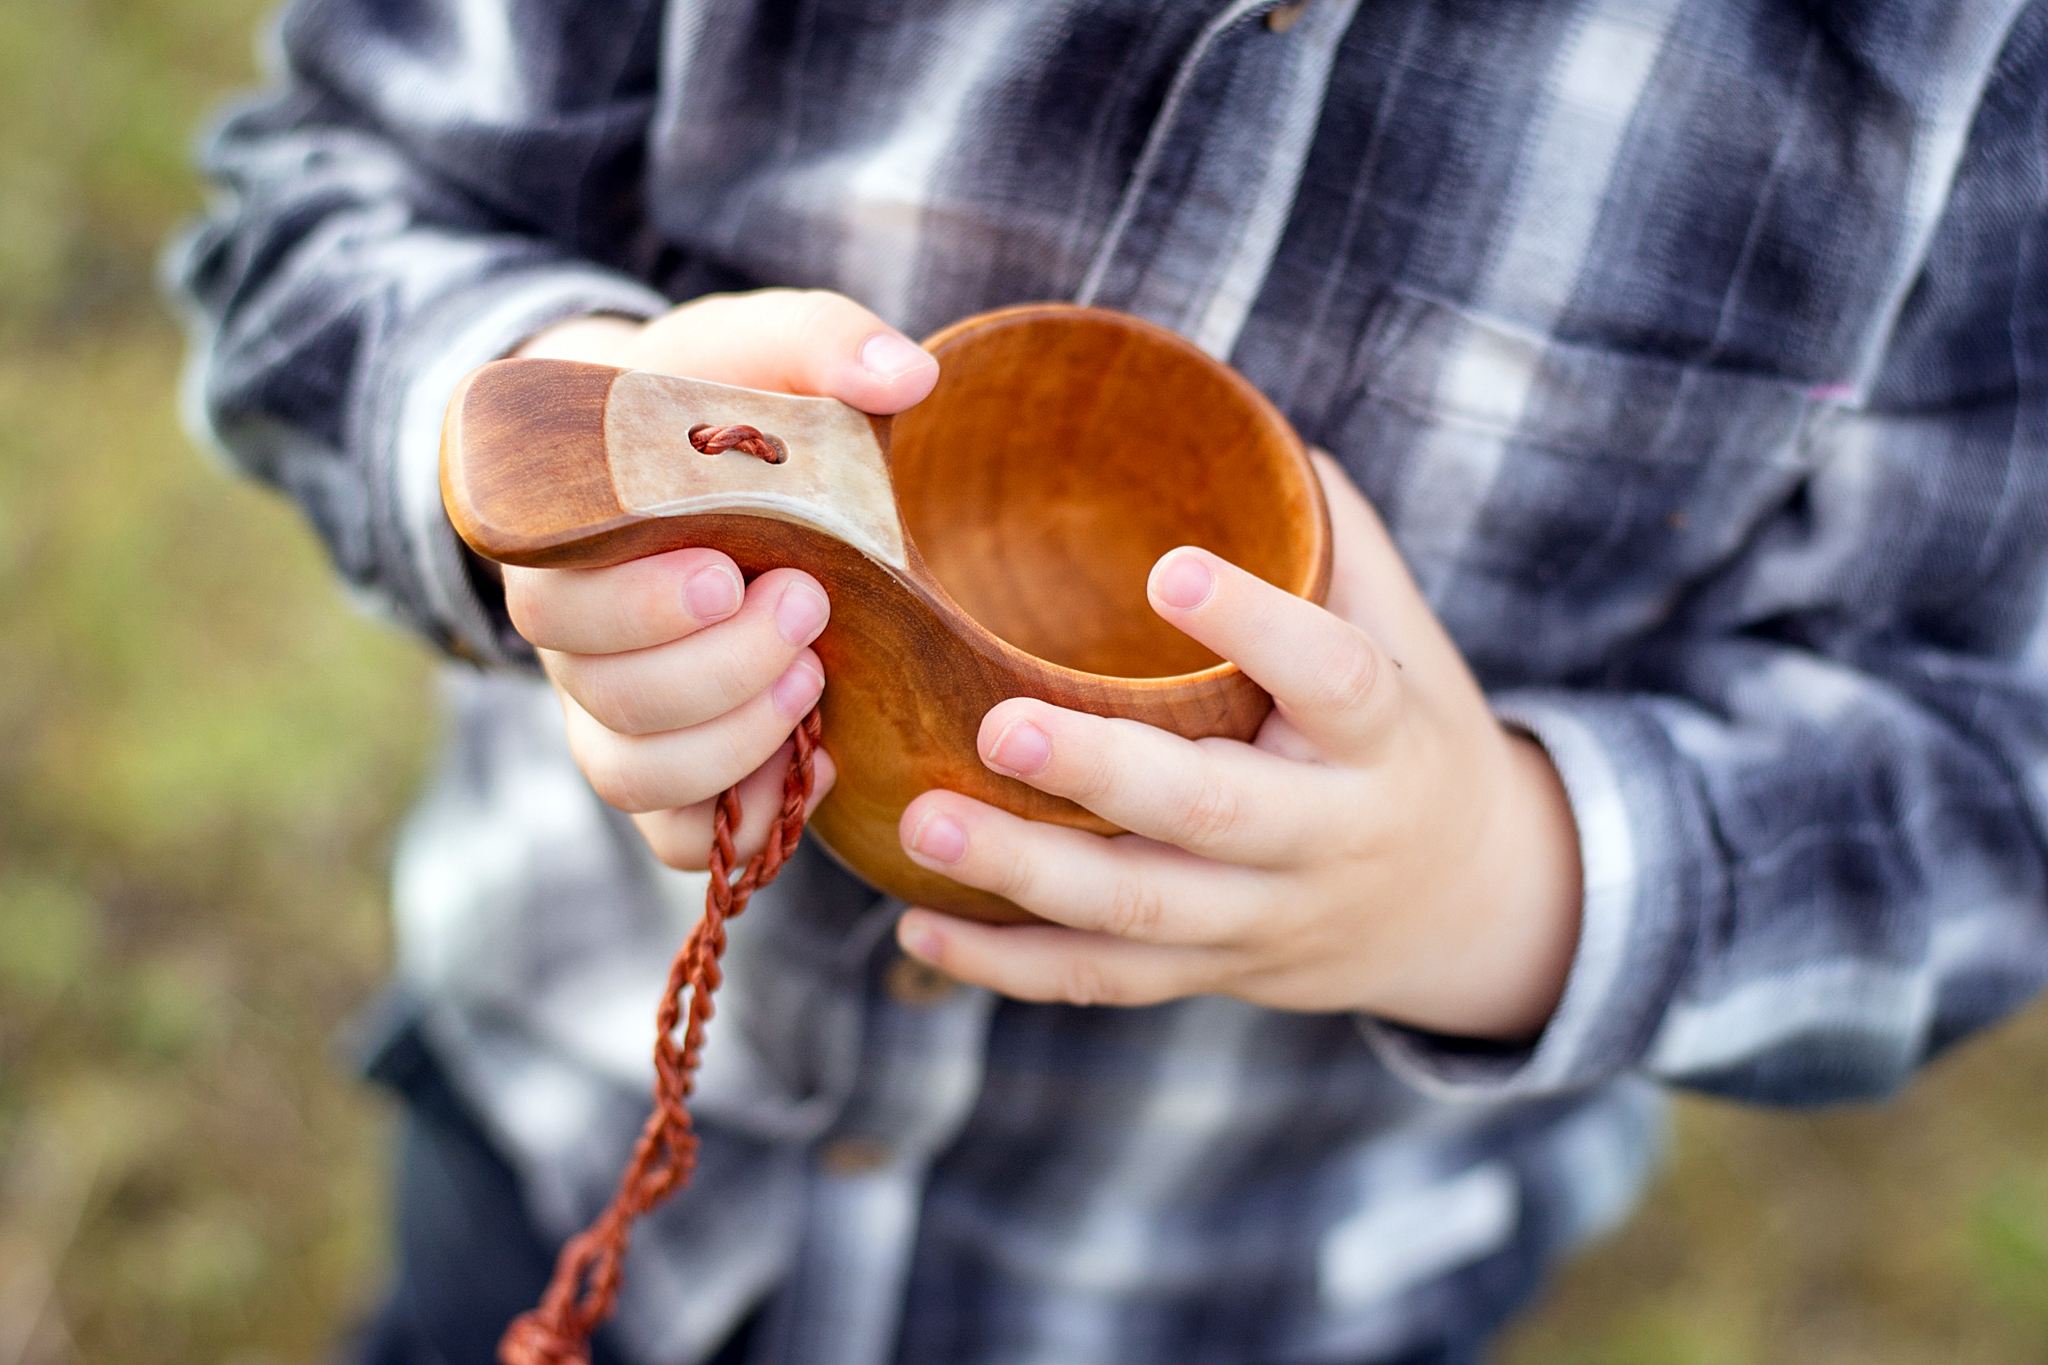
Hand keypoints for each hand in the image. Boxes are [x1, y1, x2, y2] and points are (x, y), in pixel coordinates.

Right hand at [501, 290, 938, 867]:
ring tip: (816, 688)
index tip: (727, 568)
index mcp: (567, 541)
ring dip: (731, 744)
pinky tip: (819, 763)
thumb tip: (910, 375)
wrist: (703, 474)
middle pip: (604, 694)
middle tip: (808, 607)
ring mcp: (617, 713)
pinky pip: (676, 837)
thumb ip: (820, 343)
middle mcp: (576, 640)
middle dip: (714, 668)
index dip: (634, 606)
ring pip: (633, 773)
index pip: (554, 599)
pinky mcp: (671, 770)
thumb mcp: (758, 351)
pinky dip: (742, 822)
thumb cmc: (718, 406)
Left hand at [893, 456, 1582, 1039]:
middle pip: (1212, 815)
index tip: (1174, 570)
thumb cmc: (1404, 733)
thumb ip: (1323, 535)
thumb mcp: (1402, 632)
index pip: (1336, 679)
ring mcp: (1264, 918)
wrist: (1463, 902)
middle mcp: (1327, 838)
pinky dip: (1009, 966)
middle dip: (1103, 773)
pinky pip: (1104, 982)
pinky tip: (920, 927)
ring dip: (1026, 873)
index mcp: (1381, 737)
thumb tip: (1223, 413)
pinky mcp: (1212, 971)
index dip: (1262, 628)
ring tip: (922, 820)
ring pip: (1142, 912)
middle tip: (1001, 725)